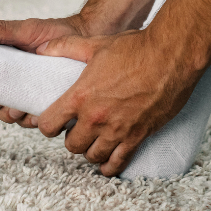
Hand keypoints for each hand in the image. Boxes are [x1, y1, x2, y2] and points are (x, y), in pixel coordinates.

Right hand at [0, 13, 89, 127]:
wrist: (85, 35)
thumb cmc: (52, 31)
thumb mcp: (25, 30)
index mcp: (3, 69)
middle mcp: (16, 86)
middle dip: (3, 110)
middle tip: (12, 104)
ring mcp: (32, 96)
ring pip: (18, 118)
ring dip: (19, 117)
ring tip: (25, 110)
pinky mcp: (49, 104)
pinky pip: (39, 120)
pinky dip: (37, 120)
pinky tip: (41, 115)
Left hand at [34, 29, 203, 176]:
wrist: (170, 57)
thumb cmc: (134, 48)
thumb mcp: (94, 44)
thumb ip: (64, 46)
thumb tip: (41, 49)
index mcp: (80, 96)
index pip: (48, 125)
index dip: (48, 124)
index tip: (54, 121)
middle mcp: (95, 118)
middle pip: (71, 145)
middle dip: (72, 138)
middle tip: (78, 129)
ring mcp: (117, 130)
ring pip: (93, 156)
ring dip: (91, 151)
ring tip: (94, 141)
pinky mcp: (137, 137)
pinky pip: (118, 163)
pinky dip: (110, 166)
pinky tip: (107, 163)